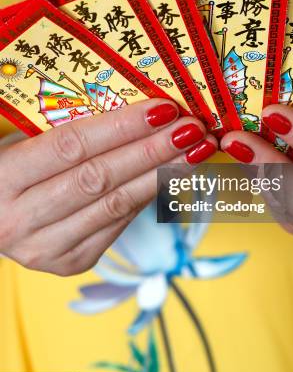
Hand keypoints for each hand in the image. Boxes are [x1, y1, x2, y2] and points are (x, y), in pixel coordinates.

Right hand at [0, 99, 216, 274]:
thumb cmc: (13, 169)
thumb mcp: (24, 142)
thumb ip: (68, 131)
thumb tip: (142, 112)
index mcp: (1, 178)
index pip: (72, 146)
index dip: (122, 127)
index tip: (164, 108)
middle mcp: (19, 219)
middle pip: (100, 178)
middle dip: (153, 150)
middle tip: (193, 129)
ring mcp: (45, 248)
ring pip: (116, 205)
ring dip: (162, 174)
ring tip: (195, 151)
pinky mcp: (69, 263)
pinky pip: (118, 223)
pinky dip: (147, 195)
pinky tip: (172, 175)